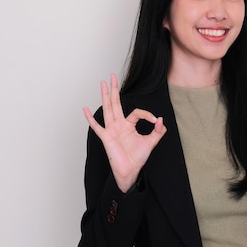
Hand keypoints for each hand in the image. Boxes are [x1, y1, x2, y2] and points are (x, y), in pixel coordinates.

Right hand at [83, 74, 166, 191]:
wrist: (130, 170)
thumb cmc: (138, 158)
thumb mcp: (151, 143)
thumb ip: (157, 132)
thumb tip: (161, 120)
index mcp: (129, 125)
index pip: (137, 112)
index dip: (147, 114)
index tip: (156, 121)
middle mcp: (119, 124)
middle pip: (116, 103)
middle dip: (114, 89)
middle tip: (112, 76)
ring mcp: (111, 129)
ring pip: (107, 109)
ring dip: (105, 96)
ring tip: (102, 83)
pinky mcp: (106, 137)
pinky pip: (96, 126)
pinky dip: (90, 118)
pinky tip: (85, 109)